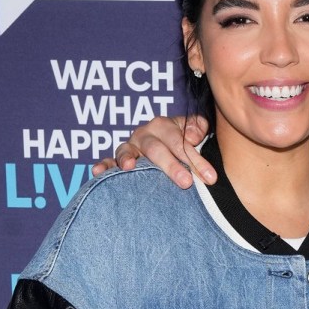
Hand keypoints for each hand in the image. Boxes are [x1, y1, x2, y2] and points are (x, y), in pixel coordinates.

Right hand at [91, 115, 214, 188]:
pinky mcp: (117, 160)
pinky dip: (103, 166)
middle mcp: (144, 134)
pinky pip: (108, 161)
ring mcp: (129, 147)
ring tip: (129, 166)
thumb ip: (197, 127)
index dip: (197, 160)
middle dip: (172, 165)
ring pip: (128, 152)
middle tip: (186, 182)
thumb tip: (193, 136)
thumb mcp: (193, 131)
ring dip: (128, 158)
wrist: (166, 143)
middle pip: (157, 149)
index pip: (182, 142)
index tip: (210, 177)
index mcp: (164, 125)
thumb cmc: (182, 141)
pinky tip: (98, 171)